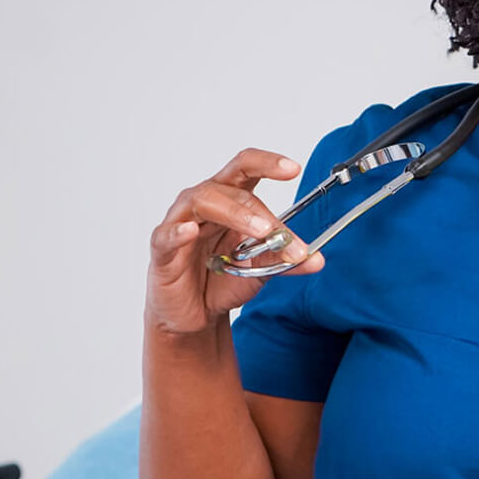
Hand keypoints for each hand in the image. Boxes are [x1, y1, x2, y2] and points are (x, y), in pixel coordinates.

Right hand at [147, 149, 324, 336]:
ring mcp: (181, 222)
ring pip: (203, 200)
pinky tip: (190, 231)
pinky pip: (168, 235)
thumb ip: (285, 261)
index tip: (294, 168)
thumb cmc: (221, 281)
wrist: (196, 314)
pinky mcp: (162, 248)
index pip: (246, 168)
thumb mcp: (261, 270)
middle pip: (232, 189)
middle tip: (280, 231)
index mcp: (231, 201)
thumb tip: (316, 258)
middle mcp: (205, 203)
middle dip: (261, 211)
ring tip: (259, 231)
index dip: (268, 163)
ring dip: (235, 213)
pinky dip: (179, 231)